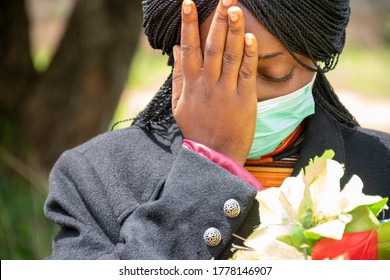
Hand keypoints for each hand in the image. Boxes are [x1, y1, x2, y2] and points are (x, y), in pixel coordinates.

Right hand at [172, 0, 257, 165]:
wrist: (213, 155)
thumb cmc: (196, 129)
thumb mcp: (179, 104)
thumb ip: (178, 76)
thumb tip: (177, 49)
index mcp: (191, 84)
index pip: (188, 47)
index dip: (188, 24)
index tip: (188, 3)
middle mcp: (207, 83)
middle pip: (212, 46)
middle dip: (216, 20)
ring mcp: (226, 90)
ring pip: (230, 55)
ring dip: (232, 30)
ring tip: (234, 8)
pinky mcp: (244, 99)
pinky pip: (247, 73)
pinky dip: (248, 54)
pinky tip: (249, 37)